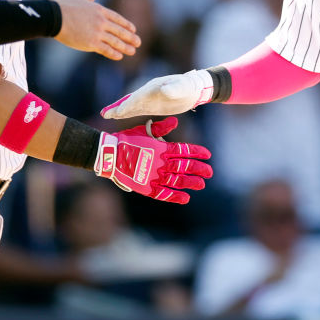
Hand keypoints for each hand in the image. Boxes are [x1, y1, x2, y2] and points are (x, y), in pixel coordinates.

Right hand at [54, 0, 140, 59]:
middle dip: (130, 37)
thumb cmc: (62, 6)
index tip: (133, 29)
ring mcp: (97, 33)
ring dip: (125, 47)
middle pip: (119, 31)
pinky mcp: (91, 43)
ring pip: (115, 41)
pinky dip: (113, 53)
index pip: (117, 18)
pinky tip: (119, 56)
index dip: (126, 24)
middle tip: (138, 42)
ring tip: (132, 51)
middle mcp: (101, 21)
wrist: (54, 17)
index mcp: (99, 10)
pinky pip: (105, 49)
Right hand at [94, 117, 212, 203]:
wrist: (109, 154)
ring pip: (178, 181)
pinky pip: (164, 194)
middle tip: (210, 172)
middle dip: (200, 169)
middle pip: (186, 167)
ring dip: (191, 182)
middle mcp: (161, 163)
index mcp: (162, 148)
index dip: (197, 152)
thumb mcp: (144, 130)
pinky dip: (175, 196)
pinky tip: (185, 198)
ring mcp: (155, 176)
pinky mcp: (147, 188)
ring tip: (201, 184)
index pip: (185, 150)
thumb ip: (161, 127)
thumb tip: (175, 121)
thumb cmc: (126, 140)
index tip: (208, 154)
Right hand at [101, 70, 213, 118]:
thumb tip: (165, 91)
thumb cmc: (188, 86)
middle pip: (130, 101)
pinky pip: (137, 110)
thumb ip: (174, 88)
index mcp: (153, 88)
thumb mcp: (183, 86)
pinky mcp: (151, 105)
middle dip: (118, 107)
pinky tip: (120, 115)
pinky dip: (127, 112)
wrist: (192, 88)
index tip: (118, 112)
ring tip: (106, 114)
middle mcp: (148, 93)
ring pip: (131, 106)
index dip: (128, 105)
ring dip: (119, 110)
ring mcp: (148, 99)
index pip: (137, 98)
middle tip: (105, 113)